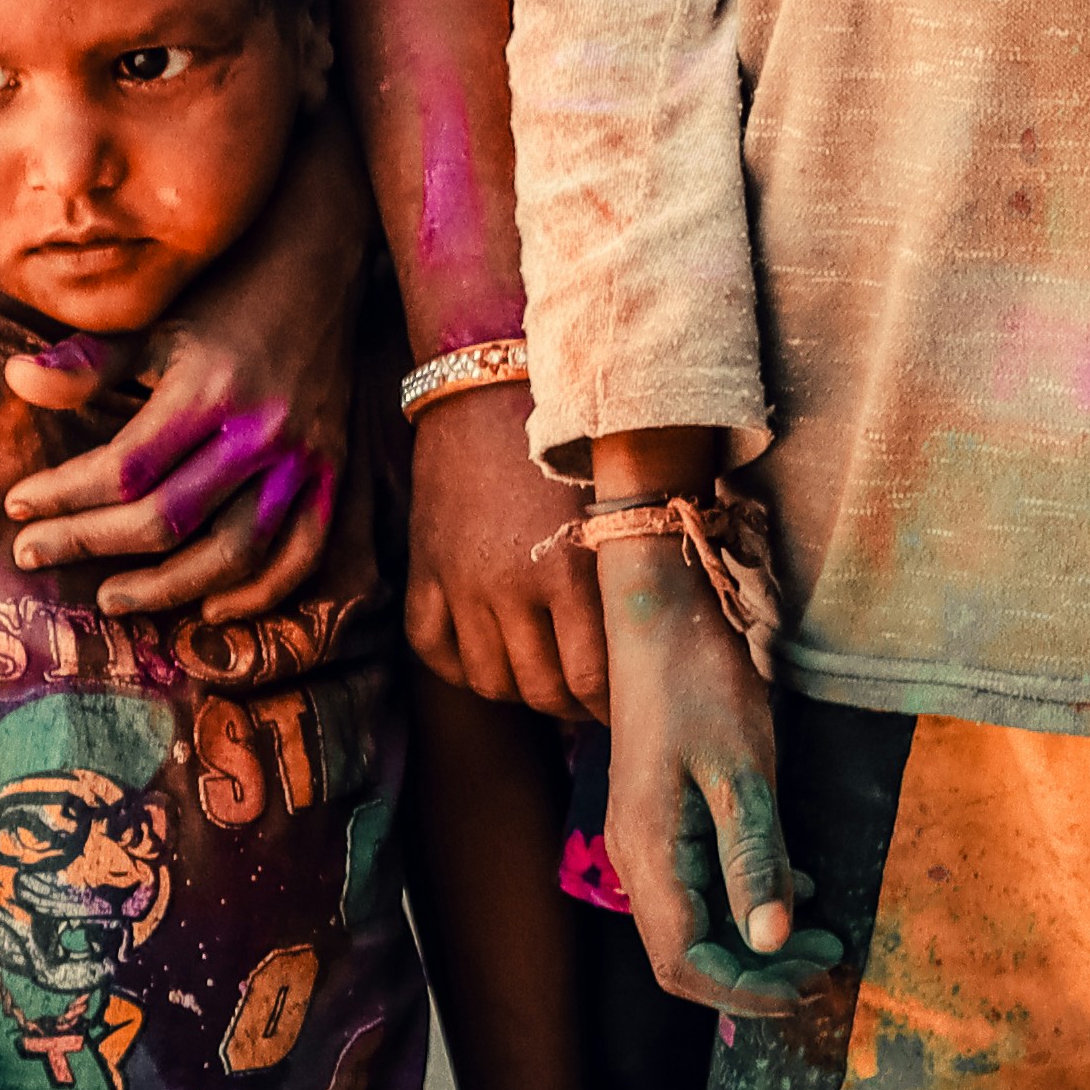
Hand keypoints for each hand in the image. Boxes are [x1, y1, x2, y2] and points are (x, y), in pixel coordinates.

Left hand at [4, 315, 351, 622]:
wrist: (320, 266)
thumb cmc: (223, 297)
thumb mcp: (154, 321)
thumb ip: (88, 362)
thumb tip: (13, 381)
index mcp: (208, 390)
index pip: (124, 469)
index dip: (63, 496)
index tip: (18, 504)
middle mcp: (260, 432)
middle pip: (167, 518)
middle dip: (88, 542)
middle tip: (34, 551)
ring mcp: (303, 459)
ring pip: (233, 552)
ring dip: (166, 587)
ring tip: (109, 595)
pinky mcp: (332, 472)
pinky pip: (301, 553)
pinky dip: (259, 592)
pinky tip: (210, 607)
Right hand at [406, 403, 607, 721]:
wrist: (491, 383)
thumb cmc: (577, 435)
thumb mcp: (621, 497)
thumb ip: (634, 565)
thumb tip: (666, 626)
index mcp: (570, 569)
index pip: (592, 680)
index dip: (613, 705)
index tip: (629, 702)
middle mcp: (509, 587)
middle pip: (543, 691)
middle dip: (574, 706)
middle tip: (594, 698)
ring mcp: (459, 584)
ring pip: (491, 682)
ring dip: (523, 691)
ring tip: (548, 677)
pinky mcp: (423, 570)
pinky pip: (434, 651)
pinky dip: (462, 667)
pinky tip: (491, 656)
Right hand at [593, 544, 839, 1016]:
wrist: (661, 611)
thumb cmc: (700, 682)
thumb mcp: (743, 771)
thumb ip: (756, 861)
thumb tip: (774, 945)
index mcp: (647, 855)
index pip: (685, 964)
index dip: (745, 992)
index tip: (809, 986)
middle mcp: (635, 858)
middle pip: (688, 953)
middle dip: (759, 972)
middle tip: (832, 959)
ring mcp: (646, 838)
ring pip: (696, 921)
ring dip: (757, 940)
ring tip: (824, 936)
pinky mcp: (663, 816)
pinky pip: (700, 884)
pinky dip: (749, 899)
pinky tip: (797, 884)